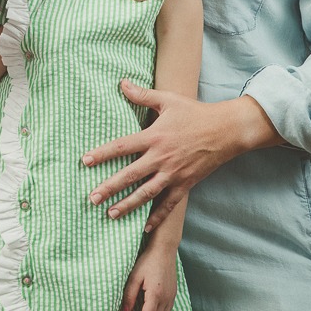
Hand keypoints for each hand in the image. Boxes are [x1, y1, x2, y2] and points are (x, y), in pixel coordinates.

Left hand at [83, 81, 280, 231]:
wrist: (225, 130)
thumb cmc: (195, 113)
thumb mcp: (168, 100)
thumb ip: (143, 95)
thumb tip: (122, 83)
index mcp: (154, 137)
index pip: (122, 146)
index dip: (102, 153)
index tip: (85, 161)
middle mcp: (162, 158)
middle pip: (131, 175)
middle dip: (110, 187)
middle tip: (92, 198)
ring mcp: (174, 174)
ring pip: (147, 193)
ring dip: (128, 205)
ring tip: (111, 214)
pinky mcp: (185, 184)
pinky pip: (169, 204)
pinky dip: (157, 217)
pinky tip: (144, 227)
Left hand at [121, 240, 178, 310]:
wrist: (164, 249)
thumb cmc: (149, 260)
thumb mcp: (135, 276)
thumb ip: (129, 294)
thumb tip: (125, 310)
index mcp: (155, 294)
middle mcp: (166, 298)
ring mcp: (171, 296)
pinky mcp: (173, 293)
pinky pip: (168, 309)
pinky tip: (153, 309)